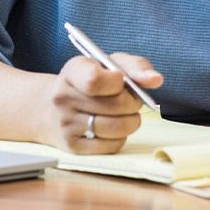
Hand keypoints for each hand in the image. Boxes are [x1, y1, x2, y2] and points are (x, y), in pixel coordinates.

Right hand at [40, 52, 163, 153]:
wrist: (53, 108)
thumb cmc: (90, 81)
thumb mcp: (109, 64)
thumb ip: (135, 66)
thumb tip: (156, 79)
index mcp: (72, 71)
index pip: (95, 80)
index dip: (118, 82)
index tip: (121, 80)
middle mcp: (63, 97)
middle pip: (116, 105)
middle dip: (133, 102)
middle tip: (131, 99)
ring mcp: (66, 124)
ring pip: (117, 128)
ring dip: (131, 121)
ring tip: (125, 113)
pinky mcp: (73, 146)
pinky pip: (112, 145)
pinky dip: (121, 137)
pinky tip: (113, 127)